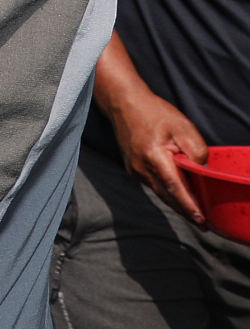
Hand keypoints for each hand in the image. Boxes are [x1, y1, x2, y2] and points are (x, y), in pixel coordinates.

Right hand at [107, 87, 209, 224]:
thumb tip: (202, 171)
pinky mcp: (133, 169)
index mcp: (153, 156)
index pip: (175, 187)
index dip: (189, 205)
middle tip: (204, 225)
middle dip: (186, 211)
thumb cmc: (154, 113)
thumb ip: (196, 151)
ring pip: (160, 192)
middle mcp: (141, 167)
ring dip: (177, 204)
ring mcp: (134, 170)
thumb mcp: (183, 127)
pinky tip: (179, 195)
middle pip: (167, 196)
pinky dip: (167, 192)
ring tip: (195, 214)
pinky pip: (154, 185)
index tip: (201, 219)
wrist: (124, 104)